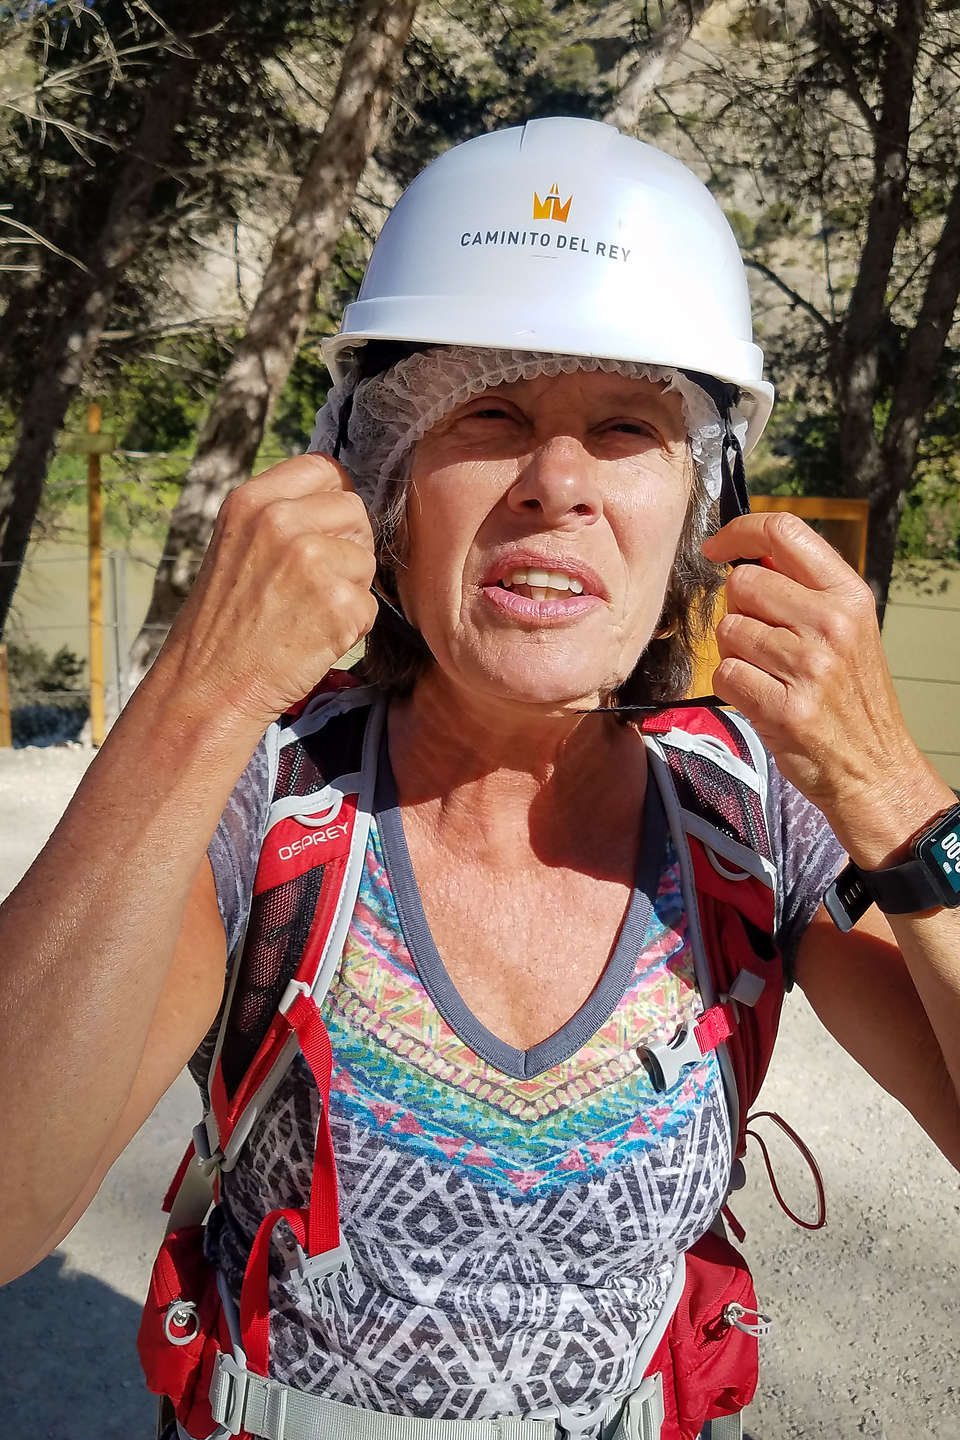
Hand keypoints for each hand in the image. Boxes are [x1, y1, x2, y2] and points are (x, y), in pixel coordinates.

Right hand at [158, 454, 377, 727]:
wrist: (208, 687)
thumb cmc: (223, 626)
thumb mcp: (236, 547)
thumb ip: (282, 519)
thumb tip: (341, 506)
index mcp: (252, 500)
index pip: (324, 468)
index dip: (334, 501)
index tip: (325, 531)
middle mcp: (281, 521)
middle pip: (355, 511)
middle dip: (347, 546)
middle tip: (313, 586)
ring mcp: (312, 560)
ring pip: (366, 560)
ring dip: (350, 590)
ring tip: (306, 616)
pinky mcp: (339, 602)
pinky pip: (370, 606)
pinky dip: (352, 628)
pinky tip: (313, 640)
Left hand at [702, 512, 952, 867]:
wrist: (875, 768)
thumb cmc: (851, 698)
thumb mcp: (847, 629)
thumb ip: (803, 591)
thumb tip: (747, 556)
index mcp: (848, 595)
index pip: (784, 531)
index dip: (738, 532)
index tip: (717, 548)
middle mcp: (831, 623)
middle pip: (742, 584)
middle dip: (738, 611)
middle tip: (762, 642)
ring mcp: (809, 666)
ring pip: (728, 630)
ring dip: (735, 653)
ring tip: (768, 675)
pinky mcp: (785, 707)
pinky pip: (724, 674)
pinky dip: (733, 687)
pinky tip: (762, 699)